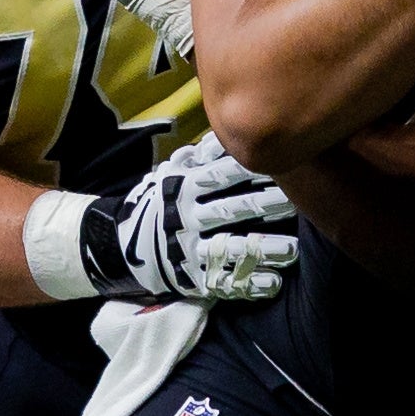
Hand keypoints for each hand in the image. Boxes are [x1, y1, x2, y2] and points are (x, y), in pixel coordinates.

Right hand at [84, 131, 299, 301]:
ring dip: (263, 249)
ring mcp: (189, 249)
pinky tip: (273, 283)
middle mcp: (186, 218)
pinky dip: (250, 283)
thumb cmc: (160, 205)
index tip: (283, 164)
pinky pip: (225, 281)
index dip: (250, 170)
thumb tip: (224, 131)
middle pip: (231, 209)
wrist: (119, 247)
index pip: (221, 176)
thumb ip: (199, 157)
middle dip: (264, 205)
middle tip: (295, 203)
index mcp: (183, 189)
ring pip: (232, 248)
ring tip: (291, 250)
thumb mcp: (170, 175)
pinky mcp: (192, 277)